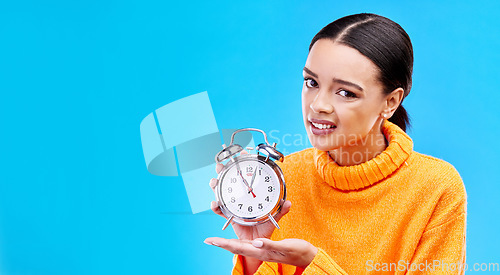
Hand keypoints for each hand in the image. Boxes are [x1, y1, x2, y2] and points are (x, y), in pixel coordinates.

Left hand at [203, 237, 317, 268]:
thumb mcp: (285, 247)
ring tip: (216, 240)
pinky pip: (248, 246)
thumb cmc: (298, 251)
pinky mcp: (265, 248)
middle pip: (235, 248)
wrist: (307, 256)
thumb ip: (270, 245)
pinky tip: (235, 242)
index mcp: (261, 250)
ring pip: (240, 247)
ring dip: (227, 244)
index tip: (210, 240)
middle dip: (221, 244)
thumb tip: (255, 243)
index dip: (223, 243)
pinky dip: (238, 242)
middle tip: (207, 240)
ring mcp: (262, 250)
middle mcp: (259, 251)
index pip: (238, 247)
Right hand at [209, 150, 291, 240]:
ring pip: (220, 190)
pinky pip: (219, 209)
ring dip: (215, 185)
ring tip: (214, 182)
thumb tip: (287, 203)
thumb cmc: (266, 227)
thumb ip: (281, 210)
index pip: (247, 173)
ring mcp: (233, 203)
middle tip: (220, 166)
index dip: (244, 162)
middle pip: (229, 178)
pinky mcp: (227, 214)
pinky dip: (215, 205)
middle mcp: (241, 195)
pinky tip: (215, 203)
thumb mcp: (274, 216)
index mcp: (252, 192)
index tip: (242, 153)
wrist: (258, 243)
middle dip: (223, 170)